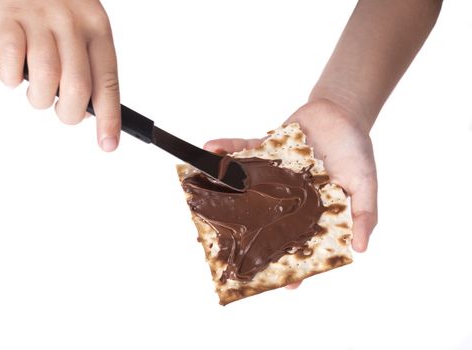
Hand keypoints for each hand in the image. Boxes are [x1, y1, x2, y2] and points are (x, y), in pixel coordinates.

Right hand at [0, 0, 120, 151]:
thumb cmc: (62, 6)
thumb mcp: (86, 29)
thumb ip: (89, 67)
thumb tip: (89, 112)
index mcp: (98, 30)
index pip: (108, 83)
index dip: (109, 119)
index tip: (108, 144)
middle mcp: (72, 25)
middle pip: (76, 87)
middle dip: (69, 113)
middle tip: (63, 111)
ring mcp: (39, 20)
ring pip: (44, 78)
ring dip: (39, 98)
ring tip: (38, 91)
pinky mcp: (8, 18)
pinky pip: (10, 62)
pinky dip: (10, 77)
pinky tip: (15, 71)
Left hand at [204, 99, 377, 288]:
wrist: (340, 111)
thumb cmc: (355, 150)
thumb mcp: (364, 183)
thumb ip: (364, 214)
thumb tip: (362, 248)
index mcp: (313, 210)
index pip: (304, 242)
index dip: (296, 262)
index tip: (285, 282)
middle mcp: (288, 197)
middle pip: (268, 221)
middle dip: (250, 236)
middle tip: (230, 251)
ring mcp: (273, 175)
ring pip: (247, 189)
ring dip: (225, 194)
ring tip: (203, 204)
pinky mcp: (264, 151)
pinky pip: (243, 151)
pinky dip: (226, 149)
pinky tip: (208, 148)